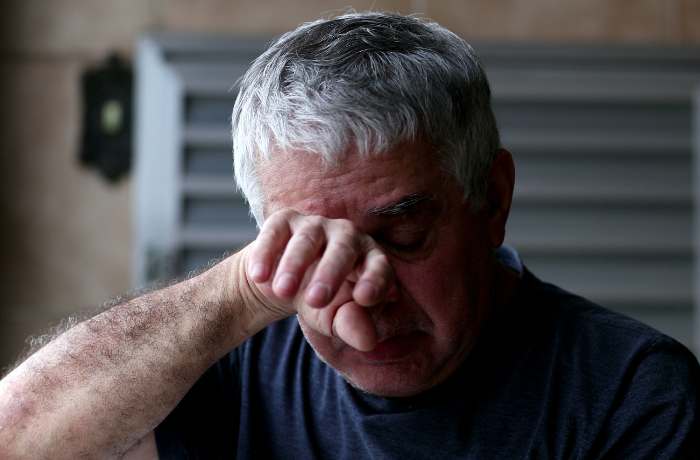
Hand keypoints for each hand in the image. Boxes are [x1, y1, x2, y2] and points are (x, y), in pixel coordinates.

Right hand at [242, 209, 395, 350]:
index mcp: (370, 257)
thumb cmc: (322, 303)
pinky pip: (275, 233)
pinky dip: (266, 253)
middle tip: (315, 300)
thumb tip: (367, 342)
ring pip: (307, 240)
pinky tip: (260, 276)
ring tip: (283, 292)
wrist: (284, 285)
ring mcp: (315, 225)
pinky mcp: (284, 222)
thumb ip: (352, 327)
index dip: (374, 280)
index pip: (379, 266)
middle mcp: (347, 235)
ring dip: (294, 266)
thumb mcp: (335, 319)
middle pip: (344, 249)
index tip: (364, 298)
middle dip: (330, 273)